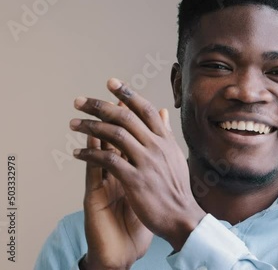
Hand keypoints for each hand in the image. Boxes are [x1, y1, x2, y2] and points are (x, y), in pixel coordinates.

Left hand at [70, 78, 205, 255]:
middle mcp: (156, 146)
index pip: (144, 109)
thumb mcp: (175, 155)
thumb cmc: (176, 188)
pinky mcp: (135, 180)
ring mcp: (146, 162)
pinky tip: (77, 153)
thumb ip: (165, 133)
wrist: (181, 216)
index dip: (127, 94)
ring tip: (73, 124)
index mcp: (165, 140)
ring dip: (90, 127)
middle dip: (100, 106)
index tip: (111, 82)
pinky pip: (108, 160)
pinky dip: (90, 154)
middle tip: (79, 101)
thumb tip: (162, 111)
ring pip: (114, 135)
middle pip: (125, 117)